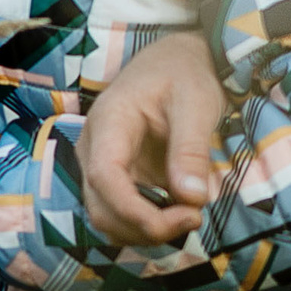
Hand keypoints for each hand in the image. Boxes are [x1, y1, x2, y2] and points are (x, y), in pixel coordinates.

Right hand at [77, 32, 225, 246]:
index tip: (185, 217)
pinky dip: (149, 223)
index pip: (104, 177)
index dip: (136, 210)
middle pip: (102, 207)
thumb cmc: (183, 74)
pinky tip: (180, 211)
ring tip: (190, 214)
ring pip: (108, 218)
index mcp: (109, 121)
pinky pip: (122, 213)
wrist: (173, 60)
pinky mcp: (117, 178)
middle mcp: (94, 147)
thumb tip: (193, 198)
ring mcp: (101, 165)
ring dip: (147, 230)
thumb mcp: (196, 102)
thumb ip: (192, 149)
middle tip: (196, 217)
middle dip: (146, 227)